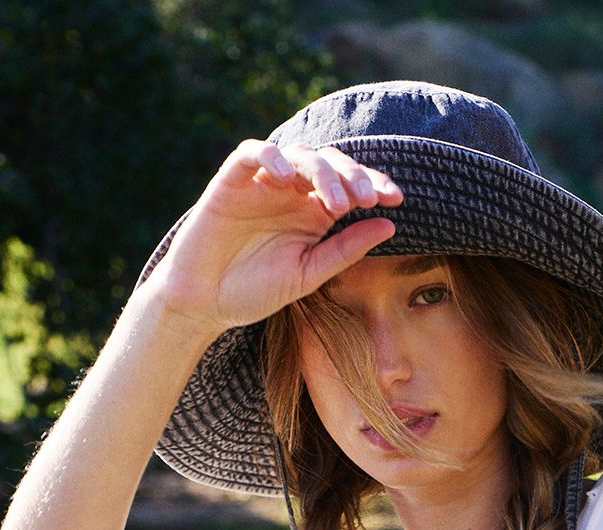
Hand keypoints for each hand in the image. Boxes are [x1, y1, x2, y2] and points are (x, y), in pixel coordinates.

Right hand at [143, 139, 403, 336]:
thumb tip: (389, 224)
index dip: (374, 186)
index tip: (396, 201)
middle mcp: (292, 192)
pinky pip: (252, 153)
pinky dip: (272, 157)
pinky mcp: (232, 180)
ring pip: (298, 155)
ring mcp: (262, 182)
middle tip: (367, 199)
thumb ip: (345, 249)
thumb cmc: (255, 291)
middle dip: (353, 177)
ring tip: (336, 203)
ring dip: (321, 173)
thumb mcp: (308, 274)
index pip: (349, 187)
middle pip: (329, 164)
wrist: (205, 302)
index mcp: (314, 212)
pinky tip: (289, 180)